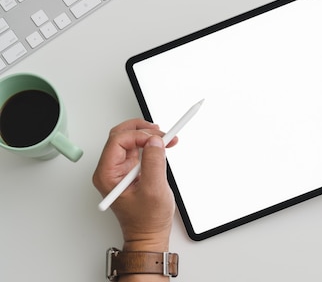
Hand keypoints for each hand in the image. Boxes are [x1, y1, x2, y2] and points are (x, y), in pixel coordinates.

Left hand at [93, 119, 177, 250]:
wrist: (149, 235)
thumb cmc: (146, 221)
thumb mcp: (153, 190)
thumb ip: (153, 163)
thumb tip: (155, 141)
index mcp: (108, 174)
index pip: (118, 141)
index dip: (139, 136)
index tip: (158, 139)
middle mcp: (111, 170)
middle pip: (122, 135)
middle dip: (143, 130)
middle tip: (162, 132)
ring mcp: (121, 170)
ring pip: (131, 140)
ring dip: (150, 136)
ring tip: (168, 138)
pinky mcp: (132, 171)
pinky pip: (139, 150)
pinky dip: (152, 145)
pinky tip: (164, 146)